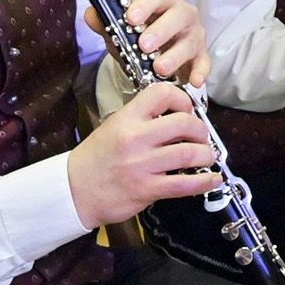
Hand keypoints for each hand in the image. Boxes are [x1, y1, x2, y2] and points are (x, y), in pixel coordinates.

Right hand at [68, 82, 219, 228]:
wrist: (72, 191)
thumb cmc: (96, 159)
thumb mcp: (113, 127)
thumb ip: (143, 119)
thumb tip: (179, 114)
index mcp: (126, 119)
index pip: (161, 93)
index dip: (182, 98)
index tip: (187, 110)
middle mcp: (134, 139)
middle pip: (184, 123)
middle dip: (201, 130)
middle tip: (201, 137)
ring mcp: (141, 165)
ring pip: (189, 153)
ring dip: (206, 155)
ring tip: (206, 156)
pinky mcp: (146, 189)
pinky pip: (185, 184)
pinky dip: (205, 181)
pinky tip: (212, 179)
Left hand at [89, 0, 211, 86]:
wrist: (155, 53)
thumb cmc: (140, 35)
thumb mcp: (120, 29)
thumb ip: (105, 22)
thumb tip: (92, 14)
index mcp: (164, 2)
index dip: (145, 6)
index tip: (130, 18)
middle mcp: (184, 15)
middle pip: (180, 16)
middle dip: (161, 31)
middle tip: (144, 46)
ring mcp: (195, 35)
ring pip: (191, 41)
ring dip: (176, 55)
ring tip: (159, 68)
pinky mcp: (201, 55)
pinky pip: (204, 63)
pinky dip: (200, 72)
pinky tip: (194, 81)